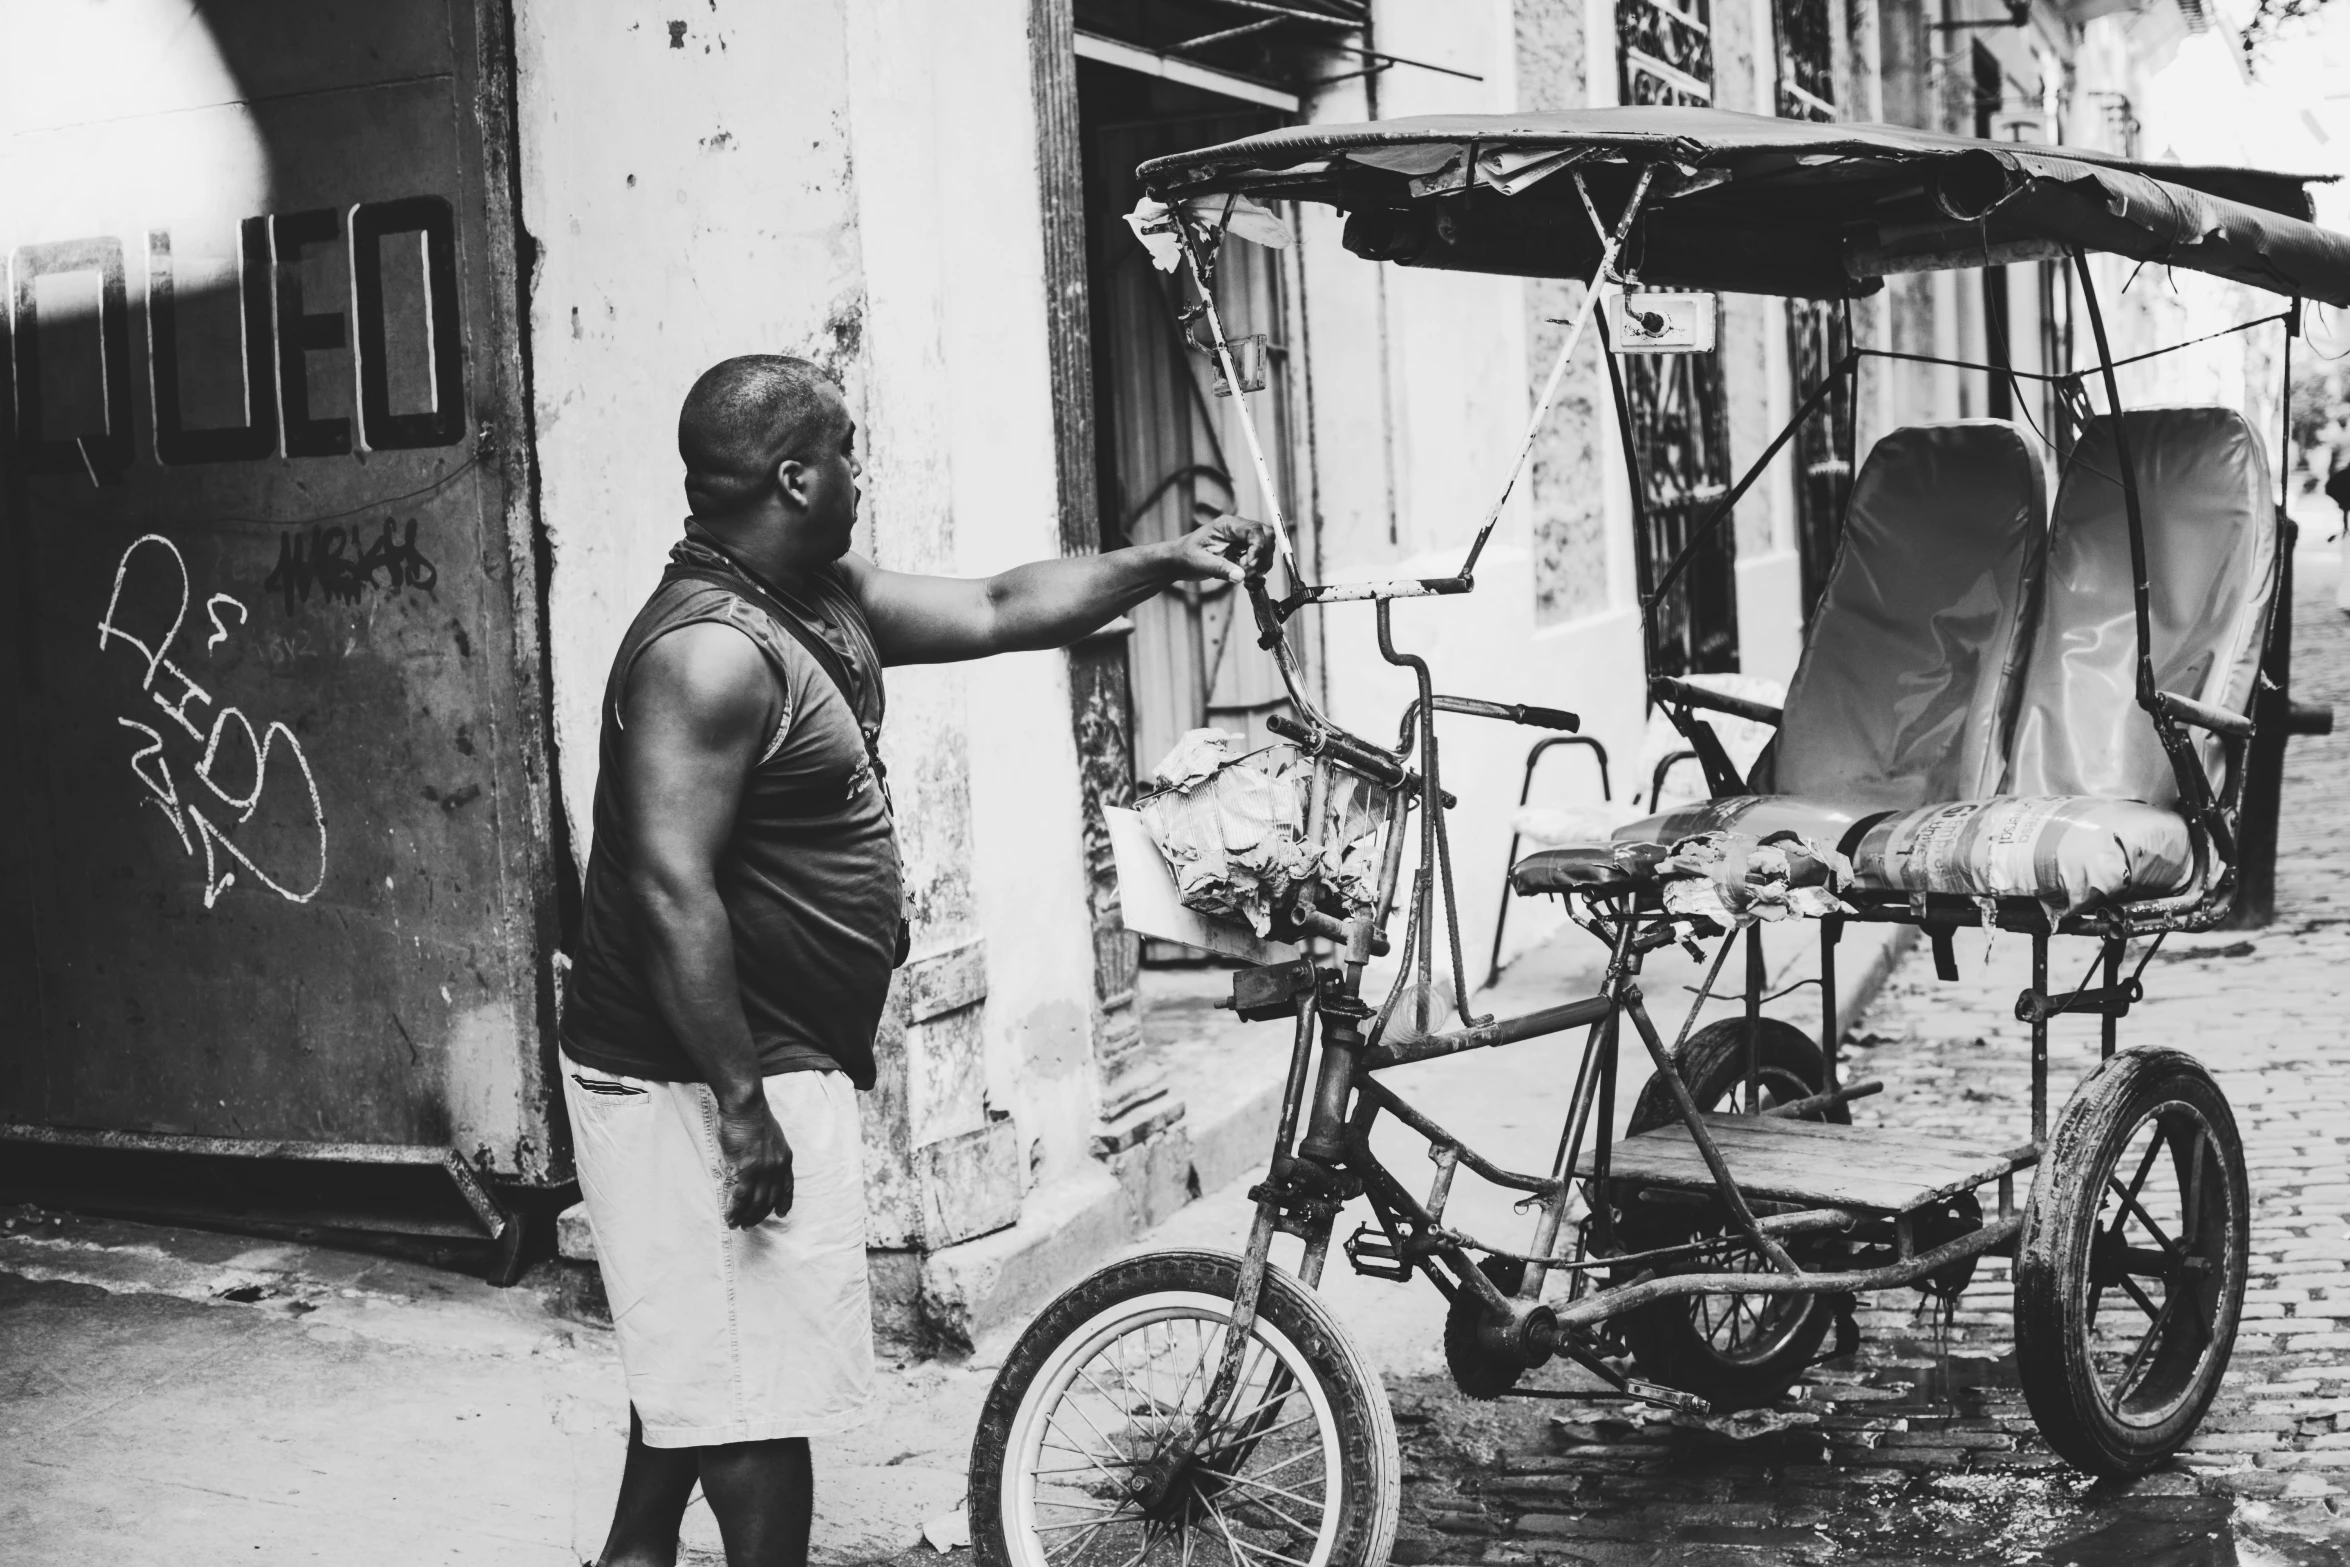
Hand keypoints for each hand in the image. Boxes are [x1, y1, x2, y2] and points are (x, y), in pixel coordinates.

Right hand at [715, 1099, 794, 1227]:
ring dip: (746, 1217)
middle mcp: (777, 1167)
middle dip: (759, 1215)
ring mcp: (763, 1170)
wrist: (746, 1107)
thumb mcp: (772, 1137)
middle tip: (749, 1225)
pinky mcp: (746, 1169)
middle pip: (770, 1199)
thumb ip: (768, 1154)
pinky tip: (730, 1217)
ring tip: (738, 1225)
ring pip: (755, 1202)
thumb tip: (759, 1166)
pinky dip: (735, 1210)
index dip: (784, 1202)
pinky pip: (741, 1197)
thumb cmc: (753, 1117)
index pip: (787, 1187)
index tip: (781, 1213)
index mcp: (785, 1158)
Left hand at [1169, 514, 1274, 583]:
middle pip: (1266, 536)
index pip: (1254, 530)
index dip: (1258, 548)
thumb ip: (1220, 568)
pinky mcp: (1243, 550)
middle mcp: (1238, 529)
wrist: (1179, 561)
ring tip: (1245, 575)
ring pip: (1266, 547)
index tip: (1249, 566)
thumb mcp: (1199, 562)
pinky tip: (1245, 576)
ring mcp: (1242, 539)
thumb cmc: (1185, 557)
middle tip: (1249, 572)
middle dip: (1263, 556)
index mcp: (1227, 525)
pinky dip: (1258, 568)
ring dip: (1261, 563)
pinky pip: (1260, 557)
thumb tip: (1241, 576)